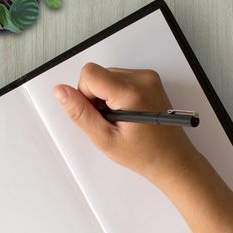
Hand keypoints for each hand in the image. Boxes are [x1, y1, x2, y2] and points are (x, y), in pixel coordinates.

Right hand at [53, 63, 201, 185]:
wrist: (172, 159)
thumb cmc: (144, 154)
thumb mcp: (104, 139)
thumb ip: (80, 113)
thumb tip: (60, 91)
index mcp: (131, 92)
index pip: (89, 74)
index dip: (85, 95)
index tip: (98, 114)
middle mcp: (142, 78)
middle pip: (97, 74)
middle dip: (96, 97)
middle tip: (110, 121)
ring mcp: (148, 77)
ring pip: (106, 76)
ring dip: (106, 97)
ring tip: (120, 120)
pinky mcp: (149, 79)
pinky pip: (118, 79)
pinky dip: (116, 95)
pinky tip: (126, 114)